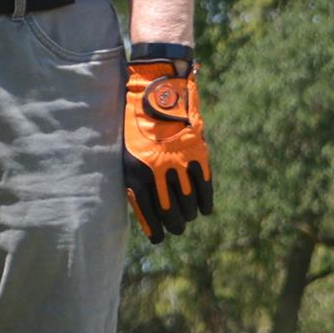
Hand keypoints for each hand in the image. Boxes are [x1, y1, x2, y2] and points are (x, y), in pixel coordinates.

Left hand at [122, 60, 211, 243]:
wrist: (156, 94)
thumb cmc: (135, 125)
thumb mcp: (127, 154)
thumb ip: (136, 180)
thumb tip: (147, 210)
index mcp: (135, 173)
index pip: (148, 214)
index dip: (155, 231)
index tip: (158, 238)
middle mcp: (158, 173)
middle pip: (171, 214)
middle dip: (174, 226)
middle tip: (175, 227)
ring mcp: (180, 165)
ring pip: (190, 206)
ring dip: (189, 216)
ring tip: (187, 217)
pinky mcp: (198, 156)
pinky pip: (205, 189)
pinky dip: (205, 203)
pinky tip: (204, 209)